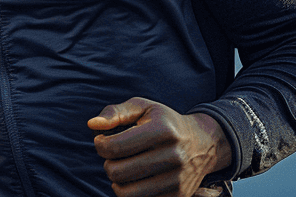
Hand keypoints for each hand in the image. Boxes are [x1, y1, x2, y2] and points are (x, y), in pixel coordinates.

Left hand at [88, 97, 231, 196]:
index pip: (114, 147)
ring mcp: (177, 179)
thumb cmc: (164, 122)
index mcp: (163, 130)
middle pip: (117, 172)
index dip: (100, 145)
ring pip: (126, 193)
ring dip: (117, 181)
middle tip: (114, 156)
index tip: (103, 141)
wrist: (202, 144)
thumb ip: (115, 112)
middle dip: (108, 164)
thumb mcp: (143, 108)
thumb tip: (93, 124)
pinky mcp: (178, 196)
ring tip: (122, 168)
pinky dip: (130, 192)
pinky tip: (135, 179)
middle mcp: (173, 156)